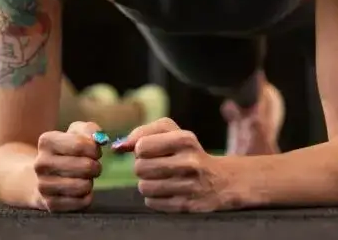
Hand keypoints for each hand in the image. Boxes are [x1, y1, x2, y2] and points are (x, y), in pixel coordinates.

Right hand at [33, 121, 104, 212]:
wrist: (42, 176)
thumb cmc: (65, 151)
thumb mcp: (75, 133)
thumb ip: (90, 130)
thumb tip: (101, 139)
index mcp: (46, 141)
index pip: (80, 144)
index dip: (94, 149)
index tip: (94, 151)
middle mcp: (41, 163)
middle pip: (86, 166)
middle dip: (95, 166)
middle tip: (92, 166)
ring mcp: (44, 185)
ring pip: (84, 185)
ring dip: (90, 181)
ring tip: (83, 177)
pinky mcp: (51, 204)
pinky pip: (82, 202)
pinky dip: (86, 196)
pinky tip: (79, 190)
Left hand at [113, 118, 230, 212]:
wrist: (220, 180)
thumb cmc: (187, 151)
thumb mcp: (170, 131)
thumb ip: (141, 133)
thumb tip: (118, 147)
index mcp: (185, 139)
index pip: (142, 146)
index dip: (141, 149)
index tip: (150, 150)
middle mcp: (190, 163)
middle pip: (140, 168)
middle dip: (143, 167)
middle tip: (156, 165)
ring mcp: (190, 186)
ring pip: (144, 187)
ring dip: (147, 183)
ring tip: (161, 178)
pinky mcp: (187, 206)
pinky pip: (152, 202)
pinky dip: (154, 197)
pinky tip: (167, 190)